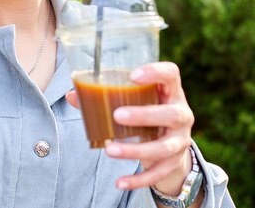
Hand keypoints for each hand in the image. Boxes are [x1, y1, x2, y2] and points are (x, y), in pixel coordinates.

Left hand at [66, 62, 194, 193]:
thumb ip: (105, 97)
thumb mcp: (133, 101)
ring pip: (163, 147)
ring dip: (136, 150)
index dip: (156, 72)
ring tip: (109, 149)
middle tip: (117, 115)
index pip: (171, 74)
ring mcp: (180, 140)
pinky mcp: (174, 163)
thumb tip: (72, 95)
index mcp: (170, 92)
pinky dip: (138, 180)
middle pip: (172, 114)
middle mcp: (181, 115)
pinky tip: (120, 182)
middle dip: (145, 115)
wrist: (171, 144)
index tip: (133, 75)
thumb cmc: (146, 112)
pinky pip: (157, 173)